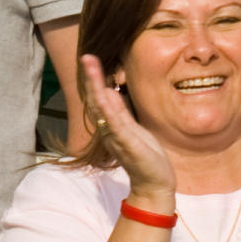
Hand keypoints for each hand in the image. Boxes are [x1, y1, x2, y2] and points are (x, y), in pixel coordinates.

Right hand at [81, 55, 174, 207]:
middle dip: (91, 79)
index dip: (93, 79)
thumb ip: (120, 112)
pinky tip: (106, 95)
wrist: (154, 185)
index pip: (98, 99)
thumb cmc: (145, 156)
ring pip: (102, 109)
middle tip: (86, 56)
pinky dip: (109, 110)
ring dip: (96, 87)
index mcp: (111, 126)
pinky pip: (116, 125)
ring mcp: (117, 138)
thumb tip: (110, 91)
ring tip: (91, 67)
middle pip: (95, 101)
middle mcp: (109, 131)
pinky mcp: (128, 145)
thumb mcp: (133, 129)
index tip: (89, 59)